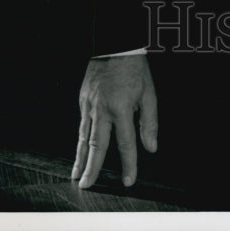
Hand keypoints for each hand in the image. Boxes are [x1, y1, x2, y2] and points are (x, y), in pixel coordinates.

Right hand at [71, 55, 157, 189]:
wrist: (115, 45)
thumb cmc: (134, 69)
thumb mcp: (149, 93)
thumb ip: (149, 122)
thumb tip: (151, 148)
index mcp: (121, 107)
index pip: (126, 143)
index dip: (129, 164)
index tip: (128, 180)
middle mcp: (102, 108)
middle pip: (97, 145)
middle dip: (92, 168)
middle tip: (87, 185)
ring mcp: (90, 104)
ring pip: (84, 137)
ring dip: (80, 158)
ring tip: (77, 176)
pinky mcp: (83, 99)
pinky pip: (82, 124)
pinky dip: (80, 141)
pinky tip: (80, 151)